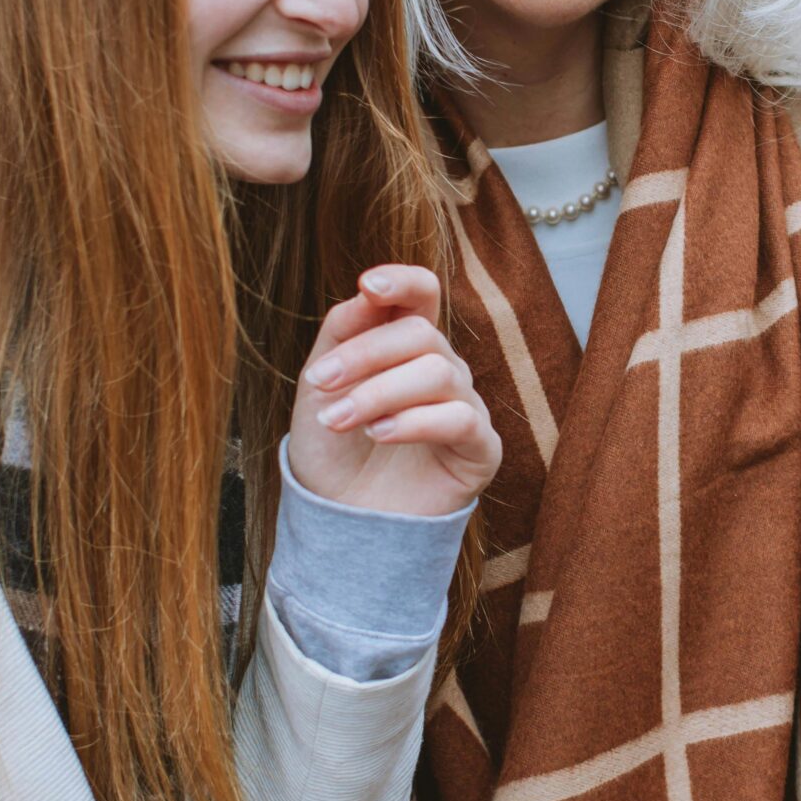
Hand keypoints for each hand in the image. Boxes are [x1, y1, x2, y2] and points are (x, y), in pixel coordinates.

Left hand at [286, 266, 499, 518]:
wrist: (340, 519)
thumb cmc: (333, 448)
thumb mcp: (320, 385)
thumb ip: (342, 334)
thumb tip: (364, 294)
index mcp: (407, 346)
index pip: (422, 294)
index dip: (403, 280)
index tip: (367, 285)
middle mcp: (443, 369)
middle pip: (421, 333)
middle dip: (365, 354)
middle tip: (320, 382)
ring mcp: (466, 407)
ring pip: (438, 372)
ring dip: (378, 393)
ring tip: (338, 420)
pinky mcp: (480, 448)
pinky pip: (459, 418)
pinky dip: (413, 421)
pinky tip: (379, 435)